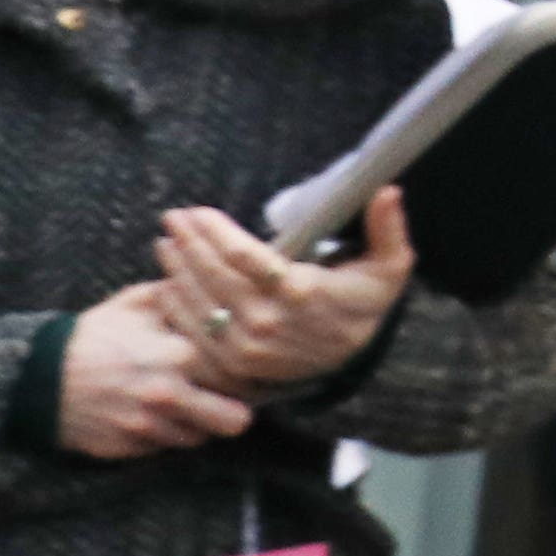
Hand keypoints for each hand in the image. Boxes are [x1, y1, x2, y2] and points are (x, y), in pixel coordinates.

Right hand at [59, 285, 256, 457]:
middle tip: (227, 401)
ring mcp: (149, 426)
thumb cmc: (94, 335)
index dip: (246, 376)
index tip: (244, 373)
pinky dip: (166, 436)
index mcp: (180, 354)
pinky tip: (155, 416)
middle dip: (233, 412)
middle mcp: (170, 394)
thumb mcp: (136, 303)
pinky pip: (165, 448)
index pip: (240, 376)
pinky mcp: (130, 448)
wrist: (37, 377)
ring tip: (185, 406)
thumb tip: (221, 286)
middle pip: (233, 421)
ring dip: (197, 425)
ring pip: (200, 438)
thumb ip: (182, 296)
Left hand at [155, 188, 411, 392]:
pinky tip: (166, 285)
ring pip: (199, 303)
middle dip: (188, 243)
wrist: (352, 359)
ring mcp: (247, 347)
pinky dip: (176, 308)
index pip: (243, 255)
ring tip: (165, 245)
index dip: (213, 231)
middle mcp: (269, 321)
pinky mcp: (233, 365)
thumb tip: (389, 190)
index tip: (196, 212)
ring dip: (176, 271)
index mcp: (301, 291)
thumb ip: (388, 229)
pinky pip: (195, 333)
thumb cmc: (364, 303)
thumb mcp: (390, 266)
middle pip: (213, 276)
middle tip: (172, 219)